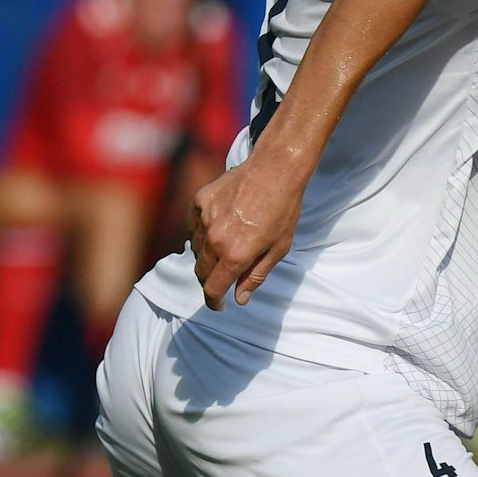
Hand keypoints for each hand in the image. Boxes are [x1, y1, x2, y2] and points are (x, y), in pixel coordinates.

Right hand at [187, 153, 305, 311]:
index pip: (213, 288)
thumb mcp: (279, 248)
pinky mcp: (199, 202)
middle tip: (222, 280)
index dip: (214, 301)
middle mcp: (215, 239)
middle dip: (210, 281)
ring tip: (226, 248)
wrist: (276, 170)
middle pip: (201, 271)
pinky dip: (202, 233)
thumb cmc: (284, 210)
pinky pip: (193, 226)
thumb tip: (240, 299)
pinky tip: (218, 228)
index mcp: (235, 254)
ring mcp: (204, 219)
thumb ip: (256, 276)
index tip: (218, 305)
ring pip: (195, 248)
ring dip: (207, 255)